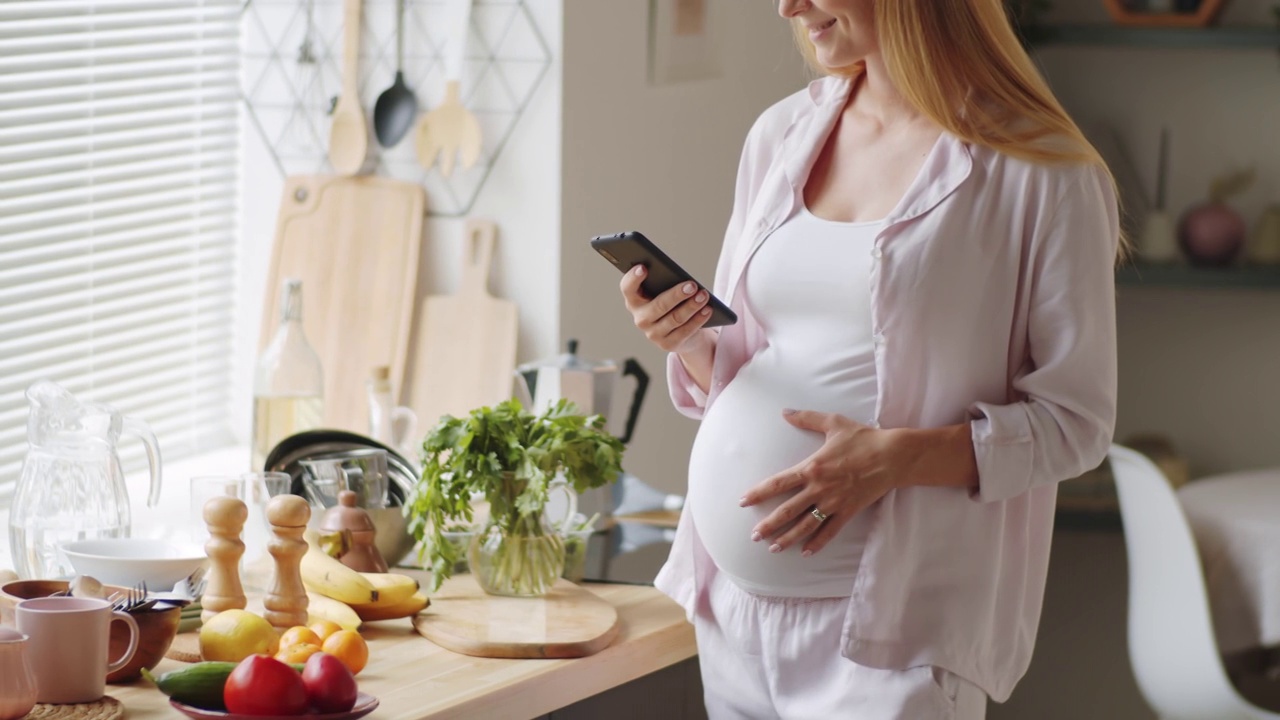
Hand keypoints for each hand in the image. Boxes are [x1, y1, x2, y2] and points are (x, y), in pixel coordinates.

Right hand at [620, 265, 713, 353]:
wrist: (680, 332)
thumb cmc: (671, 303)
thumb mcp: (665, 292)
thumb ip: (665, 284)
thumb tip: (683, 281)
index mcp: (634, 300)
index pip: (628, 288)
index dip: (633, 278)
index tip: (643, 267)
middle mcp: (640, 318)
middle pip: (658, 305)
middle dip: (677, 295)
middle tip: (692, 285)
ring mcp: (653, 334)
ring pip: (675, 319)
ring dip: (691, 306)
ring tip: (704, 295)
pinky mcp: (667, 344)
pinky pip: (685, 331)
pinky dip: (698, 319)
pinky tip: (707, 310)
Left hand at [740, 409, 900, 556]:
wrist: (892, 456)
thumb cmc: (862, 438)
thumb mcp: (833, 423)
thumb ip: (806, 418)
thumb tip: (785, 412)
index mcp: (811, 468)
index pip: (778, 483)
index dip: (758, 493)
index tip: (743, 502)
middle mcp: (819, 488)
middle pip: (787, 510)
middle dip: (768, 524)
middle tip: (753, 535)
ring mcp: (833, 503)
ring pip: (805, 525)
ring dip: (788, 538)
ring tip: (773, 548)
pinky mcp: (848, 512)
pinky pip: (830, 531)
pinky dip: (817, 543)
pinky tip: (806, 553)